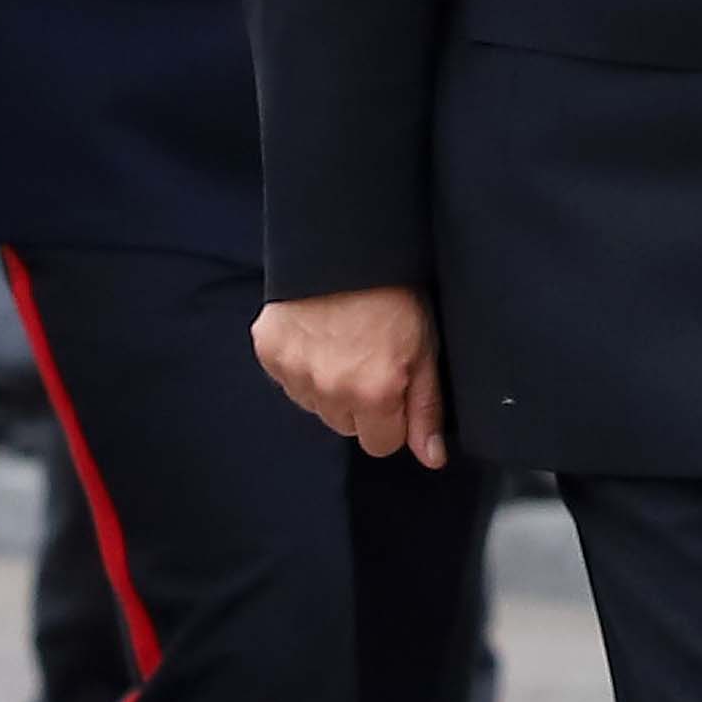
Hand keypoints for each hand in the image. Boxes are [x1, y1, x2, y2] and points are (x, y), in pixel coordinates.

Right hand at [255, 284, 446, 466]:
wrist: (346, 244)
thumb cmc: (394, 292)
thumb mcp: (425, 349)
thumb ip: (426, 409)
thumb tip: (431, 457)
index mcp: (373, 394)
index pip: (381, 445)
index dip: (391, 419)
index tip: (392, 388)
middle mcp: (330, 391)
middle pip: (345, 426)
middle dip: (358, 404)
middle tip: (368, 359)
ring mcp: (294, 372)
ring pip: (315, 405)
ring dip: (327, 385)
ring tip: (342, 343)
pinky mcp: (269, 351)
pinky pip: (288, 379)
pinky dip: (301, 364)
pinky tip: (317, 335)